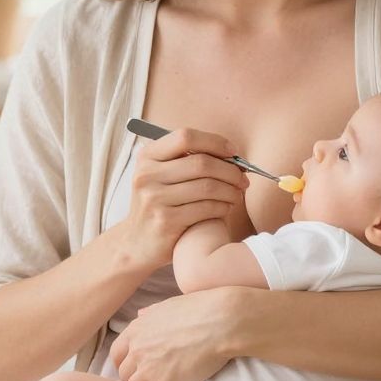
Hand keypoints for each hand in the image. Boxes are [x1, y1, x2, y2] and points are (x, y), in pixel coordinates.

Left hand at [109, 288, 247, 380]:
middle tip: (155, 375)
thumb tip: (140, 315)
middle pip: (125, 374)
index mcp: (135, 330)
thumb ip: (150, 314)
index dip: (125, 362)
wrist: (221, 323)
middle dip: (137, 376)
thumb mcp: (168, 305)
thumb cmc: (199, 309)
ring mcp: (148, 370)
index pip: (116, 354)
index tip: (135, 366)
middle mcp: (137, 351)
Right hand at [115, 128, 248, 274]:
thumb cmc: (159, 205)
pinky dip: (223, 206)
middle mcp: (147, 175)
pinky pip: (206, 208)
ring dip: (231, 190)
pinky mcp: (166, 221)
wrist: (137, 243)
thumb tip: (231, 153)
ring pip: (208, 186)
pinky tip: (226, 208)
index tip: (233, 152)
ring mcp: (154, 198)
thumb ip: (187, 160)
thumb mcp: (161, 175)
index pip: (185, 137)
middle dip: (230, 170)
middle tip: (243, 179)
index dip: (214, 142)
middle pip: (201, 163)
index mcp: (147, 157)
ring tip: (237, 194)